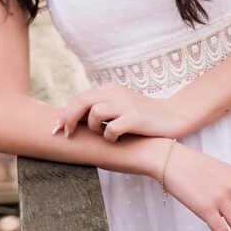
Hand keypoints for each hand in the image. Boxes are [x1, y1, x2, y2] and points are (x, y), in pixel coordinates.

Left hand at [53, 84, 176, 142]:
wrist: (173, 116)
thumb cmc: (143, 116)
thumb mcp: (121, 105)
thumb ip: (102, 106)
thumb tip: (75, 118)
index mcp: (110, 90)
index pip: (80, 97)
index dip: (66, 112)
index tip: (57, 127)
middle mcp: (116, 94)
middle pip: (82, 101)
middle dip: (69, 118)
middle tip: (65, 134)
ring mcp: (126, 105)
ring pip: (94, 113)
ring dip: (92, 127)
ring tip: (101, 134)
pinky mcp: (135, 118)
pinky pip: (111, 128)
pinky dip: (108, 137)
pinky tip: (114, 140)